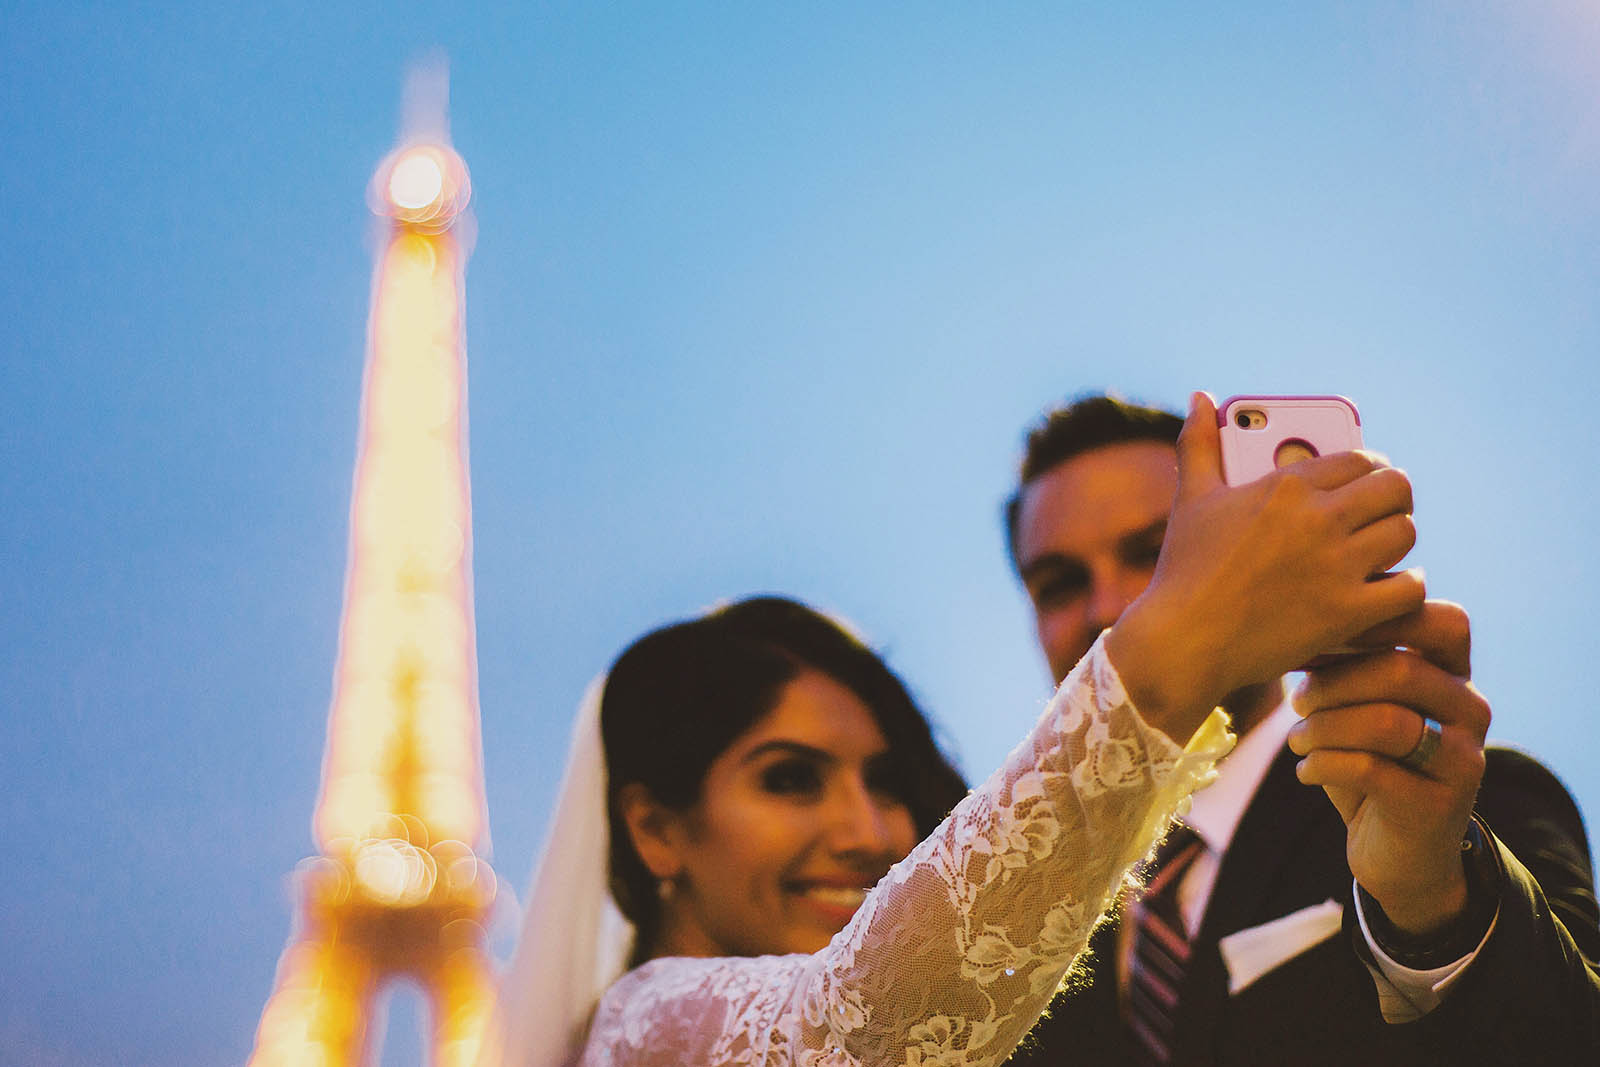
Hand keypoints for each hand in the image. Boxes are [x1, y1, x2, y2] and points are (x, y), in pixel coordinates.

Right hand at [1109, 392, 1424, 739]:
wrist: (1182, 642)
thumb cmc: (1184, 570)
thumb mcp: (1191, 499)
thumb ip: (1198, 442)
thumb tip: (1200, 397)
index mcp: (1285, 485)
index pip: (1360, 458)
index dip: (1372, 468)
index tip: (1369, 481)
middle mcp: (1317, 519)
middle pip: (1395, 488)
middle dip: (1394, 497)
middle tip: (1382, 512)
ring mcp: (1335, 567)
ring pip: (1405, 533)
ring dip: (1397, 540)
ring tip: (1382, 549)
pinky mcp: (1346, 613)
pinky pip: (1409, 588)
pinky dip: (1406, 587)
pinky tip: (1388, 590)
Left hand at [1287, 601, 1490, 934]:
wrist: (1399, 853)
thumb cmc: (1371, 765)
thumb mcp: (1360, 709)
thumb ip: (1347, 667)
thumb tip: (1298, 627)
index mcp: (1456, 676)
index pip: (1446, 623)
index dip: (1382, 621)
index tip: (1321, 638)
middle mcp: (1471, 712)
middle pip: (1401, 670)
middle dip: (1333, 682)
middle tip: (1298, 701)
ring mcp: (1462, 760)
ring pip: (1386, 721)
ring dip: (1324, 727)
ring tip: (1297, 740)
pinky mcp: (1439, 806)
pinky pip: (1370, 770)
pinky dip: (1323, 764)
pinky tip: (1304, 771)